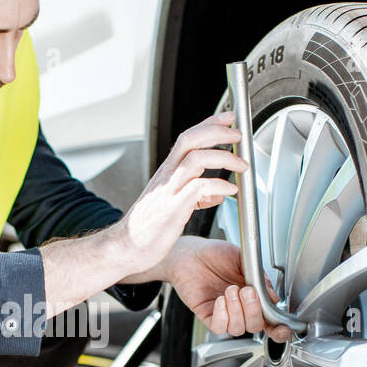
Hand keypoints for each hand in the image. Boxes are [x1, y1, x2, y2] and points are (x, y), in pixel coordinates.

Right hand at [110, 112, 245, 274]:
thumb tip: (218, 194)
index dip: (209, 124)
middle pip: (190, 139)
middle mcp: (167, 176)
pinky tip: (230, 192)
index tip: (228, 118)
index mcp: (167, 173)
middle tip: (237, 136)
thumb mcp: (173, 204)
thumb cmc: (147, 228)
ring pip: (196, 158)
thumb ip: (196, 195)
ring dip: (224, 158)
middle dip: (217, 132)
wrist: (125, 247)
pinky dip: (219, 186)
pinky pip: (199, 188)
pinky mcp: (173, 209)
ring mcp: (169, 191)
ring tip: (242, 166)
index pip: (188, 138)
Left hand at [162, 236, 293, 341]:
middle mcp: (240, 308)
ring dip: (236, 310)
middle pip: (256, 326)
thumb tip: (274, 297)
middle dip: (254, 310)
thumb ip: (260, 279)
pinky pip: (219, 327)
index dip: (278, 329)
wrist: (191, 253)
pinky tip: (219, 300)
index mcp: (254, 296)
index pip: (270, 320)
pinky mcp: (208, 316)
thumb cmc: (216, 254)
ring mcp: (224, 313)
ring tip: (230, 290)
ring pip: (238, 329)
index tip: (282, 327)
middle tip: (247, 290)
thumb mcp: (243, 261)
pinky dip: (222, 315)